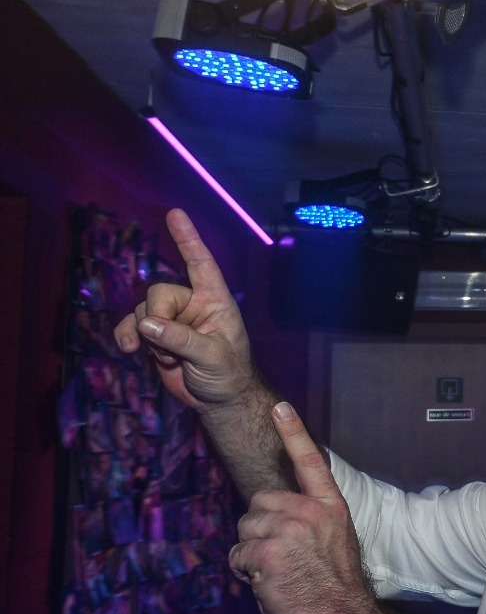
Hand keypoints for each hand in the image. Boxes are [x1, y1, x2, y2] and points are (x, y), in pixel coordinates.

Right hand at [114, 208, 259, 412]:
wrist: (219, 400)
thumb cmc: (229, 375)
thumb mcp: (212, 357)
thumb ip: (181, 339)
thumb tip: (146, 323)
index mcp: (216, 301)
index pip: (201, 263)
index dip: (188, 239)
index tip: (175, 213)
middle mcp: (193, 304)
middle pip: (159, 293)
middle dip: (158, 320)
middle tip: (172, 349)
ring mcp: (172, 319)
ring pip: (142, 312)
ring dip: (147, 337)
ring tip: (171, 360)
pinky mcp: (155, 336)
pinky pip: (131, 326)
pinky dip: (127, 336)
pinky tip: (130, 350)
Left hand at [229, 401, 376, 613]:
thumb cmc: (333, 588)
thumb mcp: (333, 543)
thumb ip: (309, 523)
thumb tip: (275, 521)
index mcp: (331, 508)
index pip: (310, 462)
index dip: (293, 433)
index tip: (280, 408)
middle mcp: (310, 512)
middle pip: (261, 503)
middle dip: (260, 527)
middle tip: (280, 556)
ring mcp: (290, 530)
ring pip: (246, 528)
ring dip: (252, 552)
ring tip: (277, 572)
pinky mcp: (269, 551)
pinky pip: (239, 555)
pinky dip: (246, 571)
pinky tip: (268, 582)